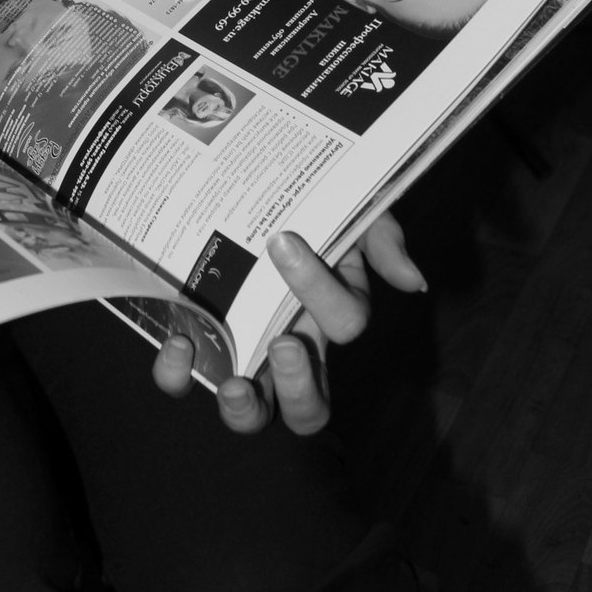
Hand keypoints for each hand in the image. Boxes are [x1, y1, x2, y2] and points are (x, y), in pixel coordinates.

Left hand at [151, 212, 425, 434]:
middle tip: (283, 344)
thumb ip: (379, 238)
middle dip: (301, 389)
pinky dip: (178, 375)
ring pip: (255, 415)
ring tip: (234, 384)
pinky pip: (186, 379)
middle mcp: (291, 345)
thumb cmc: (305, 204)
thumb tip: (413, 281)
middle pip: (310, 408)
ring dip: (246, 410)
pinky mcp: (196, 343)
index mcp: (330, 311)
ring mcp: (242, 352)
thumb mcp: (346, 207)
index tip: (283, 241)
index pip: (344, 322)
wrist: (241, 176)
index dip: (320, 291)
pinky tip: (179, 344)